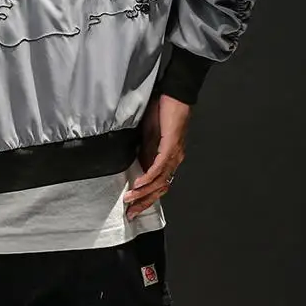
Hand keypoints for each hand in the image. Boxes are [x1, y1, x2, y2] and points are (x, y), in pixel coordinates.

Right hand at [125, 93, 191, 216]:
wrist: (174, 92)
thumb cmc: (163, 110)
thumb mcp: (149, 134)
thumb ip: (145, 151)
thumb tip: (136, 168)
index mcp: (169, 159)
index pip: (158, 186)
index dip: (146, 199)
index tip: (132, 209)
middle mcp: (174, 160)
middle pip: (160, 189)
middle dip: (144, 202)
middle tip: (130, 213)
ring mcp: (174, 154)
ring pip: (160, 181)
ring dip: (144, 192)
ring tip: (131, 199)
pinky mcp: (171, 145)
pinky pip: (160, 166)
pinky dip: (149, 176)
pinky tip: (139, 183)